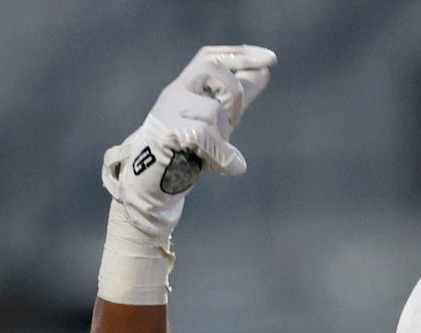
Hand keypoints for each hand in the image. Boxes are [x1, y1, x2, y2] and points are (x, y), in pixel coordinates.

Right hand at [101, 45, 275, 236]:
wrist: (150, 187)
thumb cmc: (183, 155)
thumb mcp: (215, 124)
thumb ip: (235, 99)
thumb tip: (263, 71)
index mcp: (185, 87)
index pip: (210, 57)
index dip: (240, 55)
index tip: (270, 59)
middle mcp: (175, 92)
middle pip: (211, 68)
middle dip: (235, 92)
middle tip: (236, 121)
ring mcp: (168, 110)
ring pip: (212, 110)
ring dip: (223, 139)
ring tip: (216, 158)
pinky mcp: (165, 132)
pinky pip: (205, 136)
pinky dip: (224, 156)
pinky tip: (232, 168)